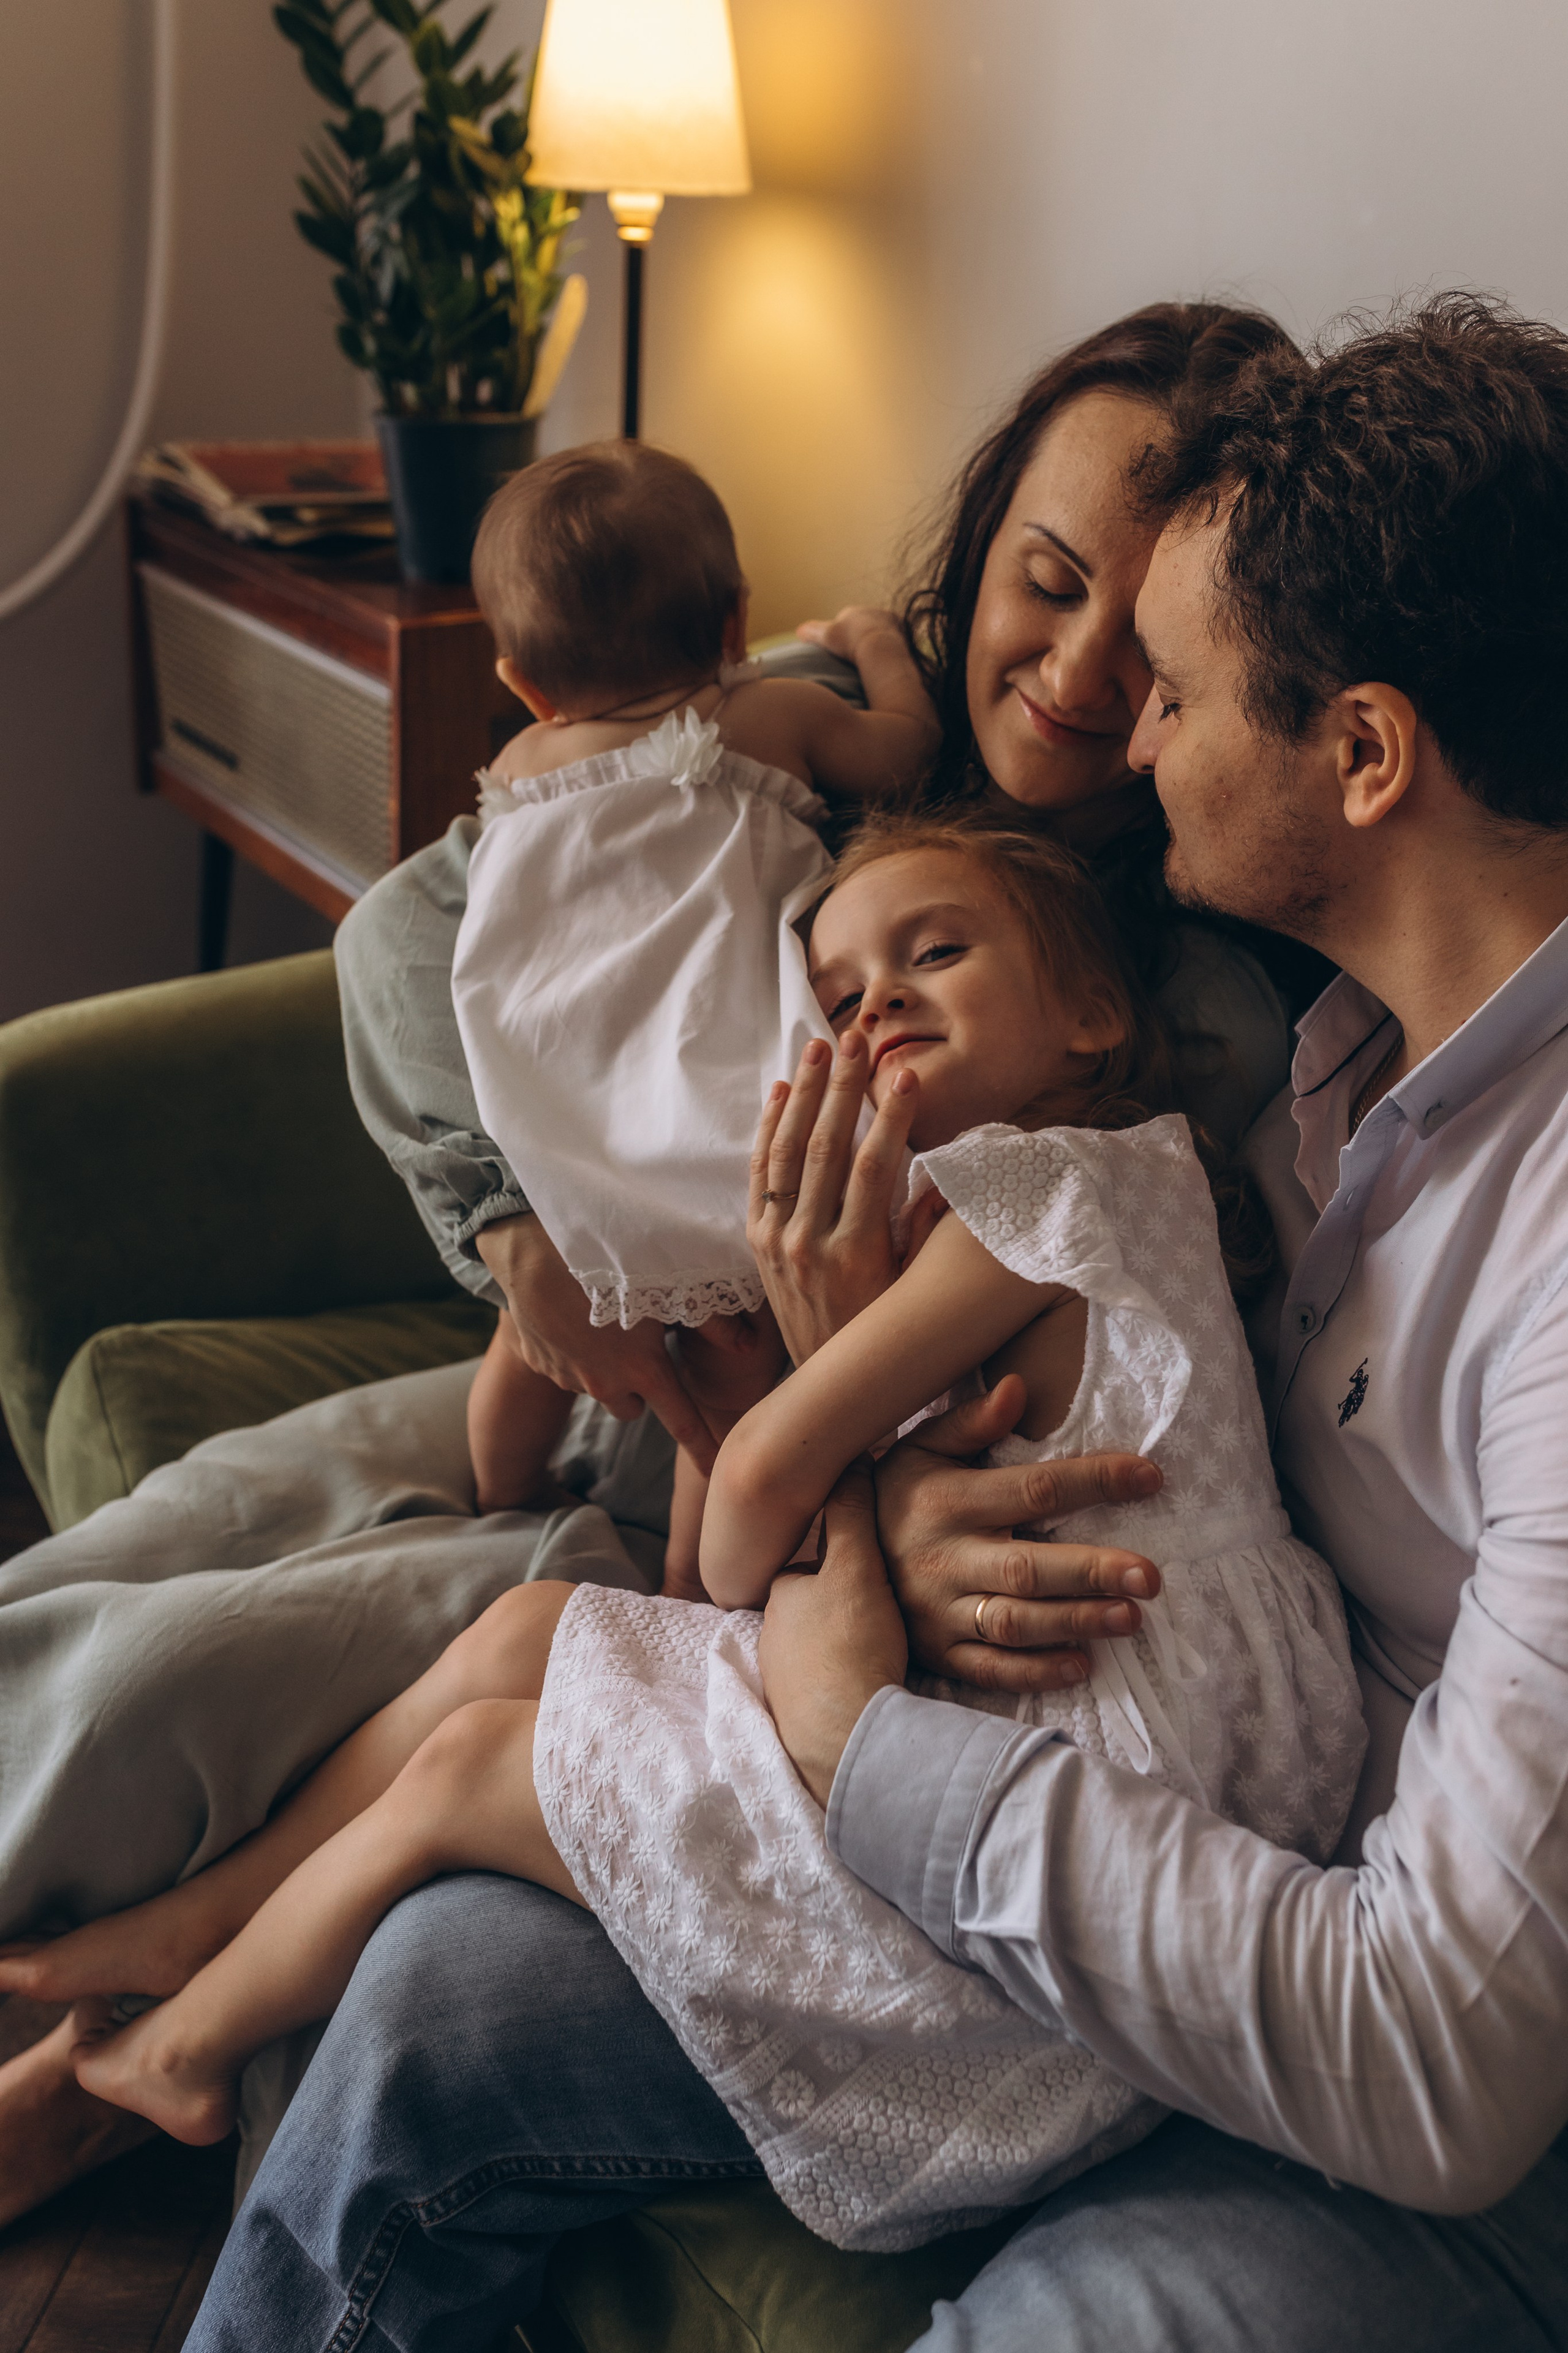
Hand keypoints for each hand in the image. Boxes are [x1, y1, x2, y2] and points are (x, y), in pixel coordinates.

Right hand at [475, 1214, 747, 1475]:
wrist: (535, 1253)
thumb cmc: (611, 1264)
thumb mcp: (666, 1289)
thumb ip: (712, 1322)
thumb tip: (750, 1346)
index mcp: (642, 1370)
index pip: (682, 1424)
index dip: (702, 1450)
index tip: (716, 1474)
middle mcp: (605, 1384)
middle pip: (632, 1409)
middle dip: (638, 1391)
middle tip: (638, 1353)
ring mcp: (568, 1377)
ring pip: (596, 1386)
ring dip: (602, 1369)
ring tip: (601, 1325)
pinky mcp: (540, 1365)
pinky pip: (563, 1369)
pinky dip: (570, 1353)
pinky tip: (569, 1317)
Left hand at [748, 1032, 920, 1360]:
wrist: (824, 1385)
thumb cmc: (883, 1331)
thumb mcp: (912, 1291)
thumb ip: (926, 1234)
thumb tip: (942, 1178)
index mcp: (856, 1255)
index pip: (874, 1170)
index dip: (891, 1118)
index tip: (905, 1076)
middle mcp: (809, 1244)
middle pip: (826, 1149)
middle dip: (842, 1088)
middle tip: (855, 1039)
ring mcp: (777, 1241)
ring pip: (788, 1154)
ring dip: (803, 1096)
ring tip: (817, 1049)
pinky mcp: (757, 1241)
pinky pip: (760, 1175)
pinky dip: (769, 1130)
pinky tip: (781, 1092)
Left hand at [758, 1463, 907, 1807]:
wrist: (846, 1740)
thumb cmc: (850, 1646)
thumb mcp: (855, 1567)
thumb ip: (851, 1514)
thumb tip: (848, 1460)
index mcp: (780, 1596)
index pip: (805, 1564)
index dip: (837, 1559)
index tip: (866, 1563)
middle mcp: (770, 1637)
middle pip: (809, 1608)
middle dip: (836, 1605)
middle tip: (880, 1609)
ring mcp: (781, 1682)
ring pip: (814, 1648)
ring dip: (839, 1644)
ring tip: (878, 1648)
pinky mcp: (799, 1719)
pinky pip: (822, 1684)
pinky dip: (841, 1678)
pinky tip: (867, 1683)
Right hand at [796, 605, 906, 666]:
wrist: (883, 649)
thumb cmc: (852, 642)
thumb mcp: (827, 637)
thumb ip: (812, 632)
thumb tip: (799, 630)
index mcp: (855, 612)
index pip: (845, 620)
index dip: (841, 634)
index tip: (840, 649)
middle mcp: (875, 612)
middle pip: (864, 624)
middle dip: (860, 636)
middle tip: (856, 655)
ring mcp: (892, 623)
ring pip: (881, 632)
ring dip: (877, 642)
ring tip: (872, 660)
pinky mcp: (907, 635)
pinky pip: (895, 642)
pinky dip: (890, 649)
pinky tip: (887, 661)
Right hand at [877, 1378, 1162, 1693]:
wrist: (832, 1559)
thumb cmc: (896, 1496)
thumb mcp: (921, 1449)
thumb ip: (970, 1422)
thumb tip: (1017, 1389)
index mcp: (947, 1501)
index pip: (1033, 1489)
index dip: (1094, 1482)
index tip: (1149, 1477)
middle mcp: (944, 1559)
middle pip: (1028, 1567)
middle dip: (1091, 1571)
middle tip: (1150, 1576)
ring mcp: (939, 1612)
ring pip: (1015, 1623)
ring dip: (1075, 1622)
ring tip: (1131, 1617)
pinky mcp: (937, 1653)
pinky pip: (989, 1669)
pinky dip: (1035, 1672)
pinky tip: (1082, 1665)